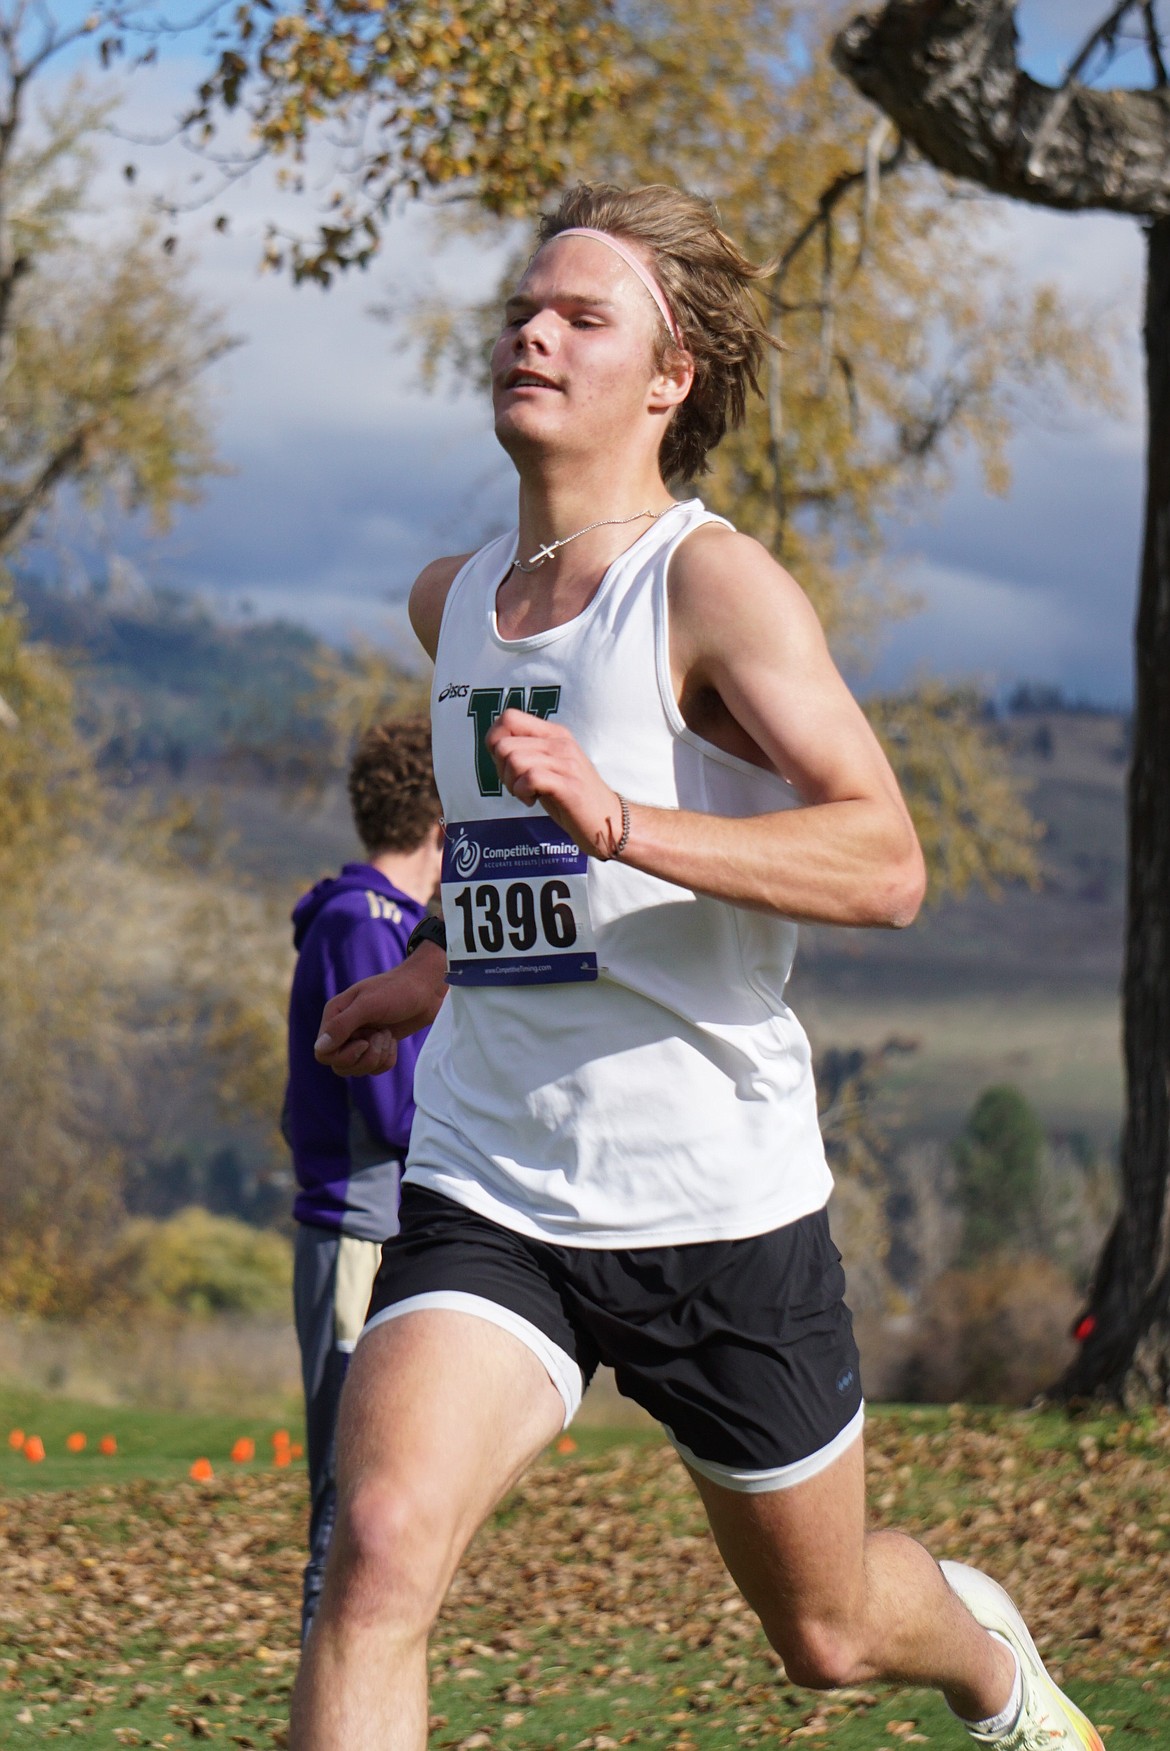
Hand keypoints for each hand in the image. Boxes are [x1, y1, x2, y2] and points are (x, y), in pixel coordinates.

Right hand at [314, 942, 447, 1075]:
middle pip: (340, 1066)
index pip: (323, 1053)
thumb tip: (319, 1048)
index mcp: (335, 1015)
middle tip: (382, 1035)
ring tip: (388, 1035)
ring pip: (357, 1070)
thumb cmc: (398, 990)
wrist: (427, 989)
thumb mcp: (368, 1005)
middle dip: (365, 1058)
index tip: (364, 1042)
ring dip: (377, 1057)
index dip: (343, 1055)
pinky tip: (393, 1042)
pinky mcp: (377, 1047)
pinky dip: (387, 1059)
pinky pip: (375, 1068)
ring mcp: (361, 1039)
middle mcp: (344, 1029)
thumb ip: (342, 1025)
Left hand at [486, 709, 623, 857]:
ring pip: (515, 760)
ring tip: (526, 793)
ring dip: (511, 783)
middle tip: (516, 785)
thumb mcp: (548, 765)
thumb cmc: (571, 795)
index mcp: (554, 733)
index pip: (509, 717)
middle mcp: (560, 743)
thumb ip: (526, 751)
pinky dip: (523, 793)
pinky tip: (532, 800)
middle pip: (504, 744)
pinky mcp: (569, 786)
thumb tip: (494, 744)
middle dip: (501, 770)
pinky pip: (531, 778)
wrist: (607, 819)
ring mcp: (566, 763)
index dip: (495, 741)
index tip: (506, 764)